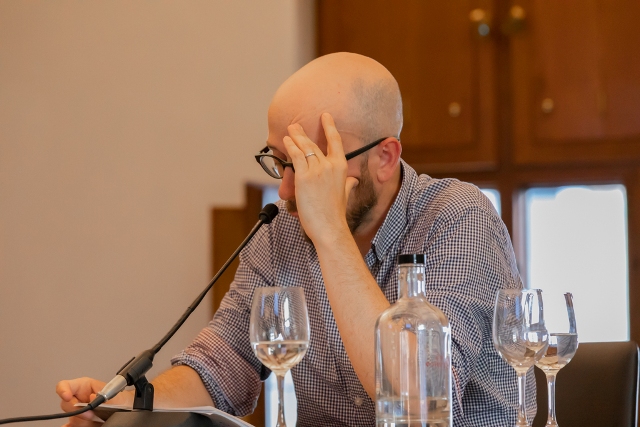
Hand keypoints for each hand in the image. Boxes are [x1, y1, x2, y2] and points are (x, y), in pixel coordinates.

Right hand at [56, 377, 131, 426]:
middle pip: (66, 404)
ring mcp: (78, 412)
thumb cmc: (120, 399)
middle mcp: (78, 399)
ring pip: (70, 418)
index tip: (67, 396)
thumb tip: (92, 397)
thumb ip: (102, 395)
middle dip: (77, 410)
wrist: (127, 410)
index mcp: (84, 386)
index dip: (63, 390)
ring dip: (81, 421)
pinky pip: (71, 426)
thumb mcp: (114, 394)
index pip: (65, 385)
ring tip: (96, 419)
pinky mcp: (80, 423)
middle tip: (90, 414)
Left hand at [283, 113, 359, 242]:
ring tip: (290, 129)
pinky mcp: (304, 177)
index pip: (335, 142)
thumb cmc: (336, 214)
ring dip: (295, 137)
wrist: (330, 226)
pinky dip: (290, 148)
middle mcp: (330, 165)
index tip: (325, 116)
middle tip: (296, 125)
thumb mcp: (345, 194)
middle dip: (303, 134)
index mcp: (341, 168)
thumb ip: (348, 184)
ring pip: (304, 149)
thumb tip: (354, 180)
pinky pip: (296, 158)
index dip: (329, 127)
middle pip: (314, 144)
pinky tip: (285, 142)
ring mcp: (317, 170)